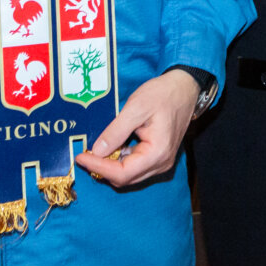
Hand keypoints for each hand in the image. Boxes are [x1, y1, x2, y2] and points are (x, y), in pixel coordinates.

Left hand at [75, 69, 198, 187]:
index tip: (80, 157)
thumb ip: (115, 131)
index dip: (98, 167)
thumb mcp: (136, 108)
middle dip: (102, 168)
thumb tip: (95, 151)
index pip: (122, 173)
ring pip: (129, 175)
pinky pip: (135, 167)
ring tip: (95, 150)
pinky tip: (111, 148)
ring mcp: (161, 162)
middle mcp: (161, 163)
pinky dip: (119, 161)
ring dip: (110, 167)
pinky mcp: (158, 157)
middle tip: (84, 153)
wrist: (184, 87)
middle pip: (125, 178)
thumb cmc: (163, 94)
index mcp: (157, 153)